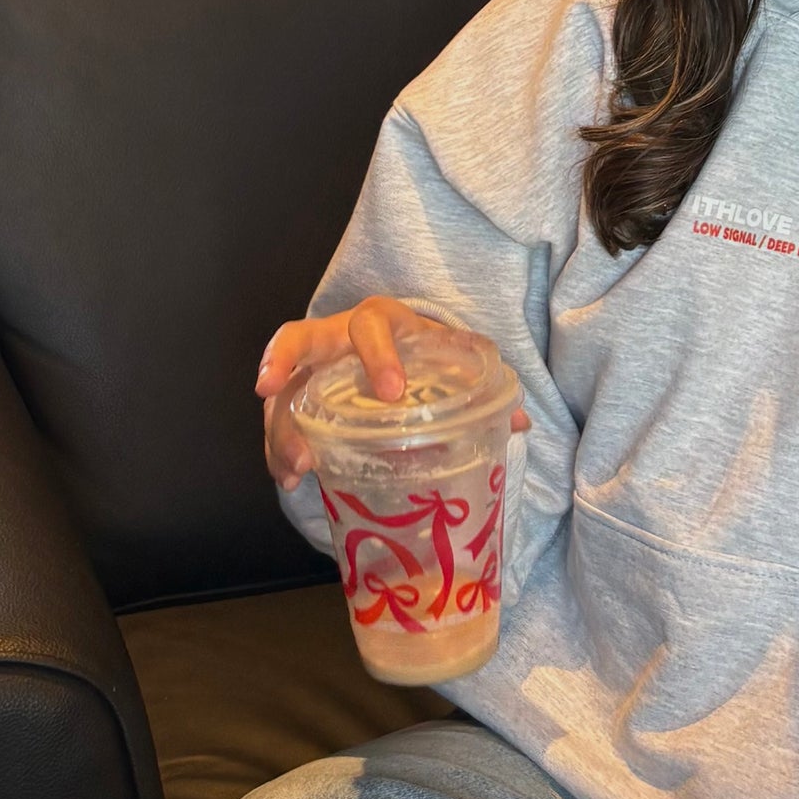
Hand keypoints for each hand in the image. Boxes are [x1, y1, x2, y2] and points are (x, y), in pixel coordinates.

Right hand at [254, 295, 527, 489]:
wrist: (397, 350)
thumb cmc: (425, 355)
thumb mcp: (450, 360)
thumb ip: (480, 386)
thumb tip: (521, 420)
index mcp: (381, 322)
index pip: (372, 326)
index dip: (379, 356)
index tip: (391, 393)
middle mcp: (334, 336)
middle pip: (299, 339)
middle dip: (286, 365)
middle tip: (281, 402)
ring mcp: (310, 367)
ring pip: (285, 389)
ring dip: (282, 428)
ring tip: (296, 466)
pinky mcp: (297, 398)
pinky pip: (280, 421)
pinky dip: (278, 450)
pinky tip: (289, 477)